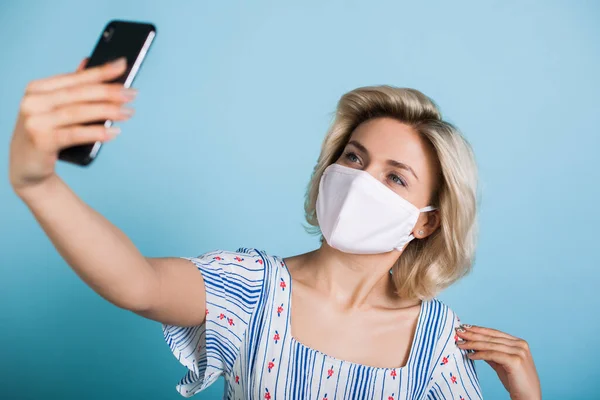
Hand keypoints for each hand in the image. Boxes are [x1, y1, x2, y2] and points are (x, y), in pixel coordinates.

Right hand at [9, 57, 135, 192]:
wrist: (27, 166)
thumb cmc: (46, 133)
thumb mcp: (54, 108)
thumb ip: (70, 88)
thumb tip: (88, 62)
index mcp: (38, 88)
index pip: (75, 78)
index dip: (100, 72)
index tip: (122, 65)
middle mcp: (33, 101)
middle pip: (79, 94)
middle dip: (109, 92)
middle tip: (132, 94)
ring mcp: (35, 121)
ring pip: (79, 112)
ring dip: (108, 111)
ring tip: (129, 112)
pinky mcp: (41, 141)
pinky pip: (75, 134)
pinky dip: (96, 132)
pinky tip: (114, 132)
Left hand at [455, 325, 540, 399]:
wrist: (528, 398)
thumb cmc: (516, 382)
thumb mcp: (502, 364)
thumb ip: (491, 353)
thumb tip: (474, 345)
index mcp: (519, 342)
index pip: (494, 333)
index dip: (478, 329)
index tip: (464, 327)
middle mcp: (520, 344)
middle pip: (491, 337)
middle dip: (472, 334)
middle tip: (458, 332)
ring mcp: (519, 352)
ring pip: (490, 345)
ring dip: (472, 344)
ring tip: (460, 344)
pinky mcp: (515, 361)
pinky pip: (492, 355)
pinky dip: (480, 354)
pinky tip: (469, 355)